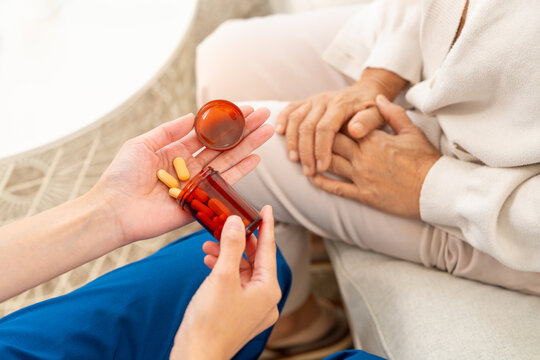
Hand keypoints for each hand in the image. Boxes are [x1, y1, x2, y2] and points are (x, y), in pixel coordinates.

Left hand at [90, 106, 272, 245]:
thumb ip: (169, 131)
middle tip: (265, 114)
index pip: (208, 133)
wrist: (114, 209)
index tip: (244, 108)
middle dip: (245, 129)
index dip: (226, 121)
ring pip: (229, 160)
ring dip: (249, 145)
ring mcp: (198, 183)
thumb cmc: (122, 176)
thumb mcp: (142, 144)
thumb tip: (193, 116)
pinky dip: (241, 171)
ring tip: (268, 130)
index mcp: (176, 151)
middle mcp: (191, 166)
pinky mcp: (202, 201)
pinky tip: (256, 157)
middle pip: (224, 144)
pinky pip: (225, 184)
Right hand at [170, 206, 280, 359]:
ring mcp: (254, 308)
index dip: (266, 225)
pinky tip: (210, 263)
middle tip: (226, 223)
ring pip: (244, 272)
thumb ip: (230, 246)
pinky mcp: (240, 314)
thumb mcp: (221, 277)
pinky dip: (224, 271)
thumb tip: (236, 221)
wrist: (196, 357)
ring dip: (228, 255)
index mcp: (268, 289)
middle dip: (238, 241)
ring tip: (208, 245)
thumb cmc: (210, 322)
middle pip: (256, 260)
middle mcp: (266, 299)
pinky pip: (236, 284)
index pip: (268, 249)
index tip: (267, 208)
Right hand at [275, 68, 406, 175]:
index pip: (326, 128)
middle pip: (307, 126)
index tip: (322, 168)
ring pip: (296, 119)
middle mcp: (325, 100)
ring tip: (294, 160)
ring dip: (292, 141)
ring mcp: (314, 100)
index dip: (321, 149)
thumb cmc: (372, 109)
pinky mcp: (307, 101)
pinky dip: (282, 119)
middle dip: (306, 151)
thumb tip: (354, 131)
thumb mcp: (378, 115)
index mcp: (342, 104)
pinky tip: (279, 133)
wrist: (366, 91)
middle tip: (308, 171)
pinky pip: (290, 108)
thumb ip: (368, 122)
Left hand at [312, 95, 440, 217]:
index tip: (319, 118)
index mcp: (373, 139)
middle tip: (303, 136)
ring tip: (302, 155)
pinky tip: (311, 177)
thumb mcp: (411, 130)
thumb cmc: (425, 160)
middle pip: (330, 143)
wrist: (435, 190)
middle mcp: (363, 157)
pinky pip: (337, 189)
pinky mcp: (363, 195)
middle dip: (315, 139)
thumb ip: (391, 113)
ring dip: (314, 159)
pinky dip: (322, 182)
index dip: (328, 123)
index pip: (342, 126)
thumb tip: (378, 98)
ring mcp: (362, 177)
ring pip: (330, 164)